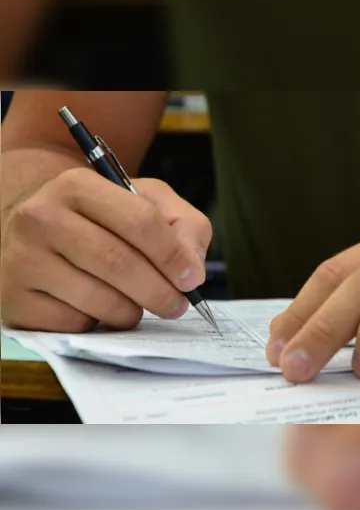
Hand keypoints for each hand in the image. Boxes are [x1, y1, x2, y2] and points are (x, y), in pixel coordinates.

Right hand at [1, 169, 211, 331]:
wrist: (35, 231)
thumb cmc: (99, 218)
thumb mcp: (144, 202)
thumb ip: (183, 225)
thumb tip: (192, 270)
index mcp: (77, 185)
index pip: (139, 221)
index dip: (173, 255)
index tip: (191, 279)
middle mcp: (41, 218)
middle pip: (119, 263)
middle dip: (160, 292)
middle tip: (176, 306)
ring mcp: (22, 260)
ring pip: (98, 300)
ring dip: (131, 312)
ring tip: (136, 305)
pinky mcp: (15, 300)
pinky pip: (74, 324)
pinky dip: (97, 324)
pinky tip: (96, 309)